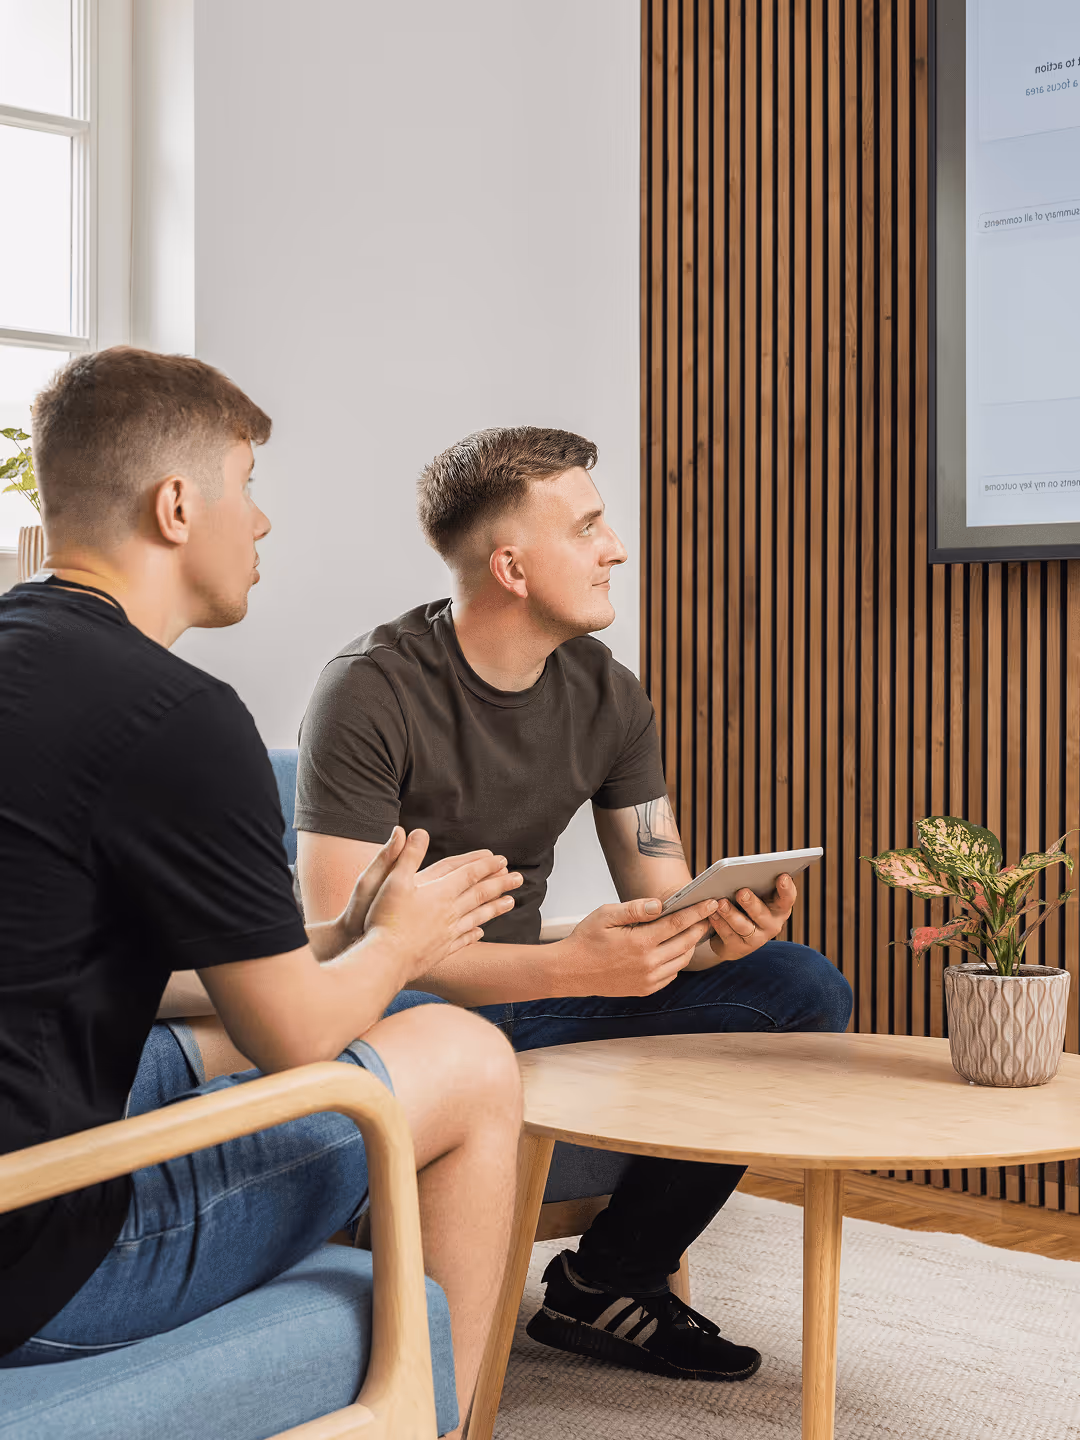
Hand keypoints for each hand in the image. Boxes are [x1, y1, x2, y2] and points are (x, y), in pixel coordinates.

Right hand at [335, 833, 503, 948]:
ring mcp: (447, 933)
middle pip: (480, 894)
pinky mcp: (441, 950)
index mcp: (440, 891)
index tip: (502, 860)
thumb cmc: (385, 918)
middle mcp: (449, 911)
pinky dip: (474, 933)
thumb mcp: (392, 880)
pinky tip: (480, 932)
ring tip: (511, 902)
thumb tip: (418, 832)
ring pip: (478, 916)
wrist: (385, 959)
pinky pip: (464, 939)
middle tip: (518, 878)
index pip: (469, 874)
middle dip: (500, 884)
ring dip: (495, 908)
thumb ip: (408, 856)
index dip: (486, 865)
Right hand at [556, 896, 718, 996]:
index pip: (678, 923)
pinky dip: (678, 960)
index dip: (697, 912)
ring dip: (691, 944)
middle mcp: (648, 963)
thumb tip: (659, 904)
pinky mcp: (645, 988)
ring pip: (682, 960)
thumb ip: (634, 908)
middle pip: (686, 942)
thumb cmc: (586, 940)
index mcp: (640, 942)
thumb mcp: (606, 915)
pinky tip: (675, 949)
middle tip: (707, 914)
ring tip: (693, 930)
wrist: (570, 972)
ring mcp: (648, 979)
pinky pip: (671, 974)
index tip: (711, 902)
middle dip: (699, 927)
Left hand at [706, 874, 796, 961]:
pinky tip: (711, 914)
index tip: (782, 876)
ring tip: (721, 903)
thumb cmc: (745, 905)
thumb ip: (754, 884)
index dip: (786, 888)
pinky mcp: (739, 948)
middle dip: (751, 903)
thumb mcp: (754, 894)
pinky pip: (728, 935)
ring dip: (731, 914)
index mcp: (779, 907)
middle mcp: (772, 925)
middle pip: (762, 914)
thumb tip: (741, 871)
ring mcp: (757, 939)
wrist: (733, 934)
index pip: (787, 898)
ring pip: (744, 927)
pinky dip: (719, 923)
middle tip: (741, 892)